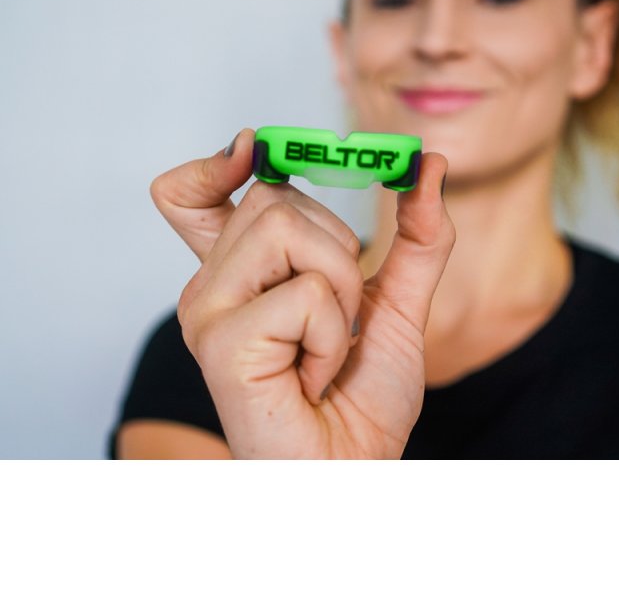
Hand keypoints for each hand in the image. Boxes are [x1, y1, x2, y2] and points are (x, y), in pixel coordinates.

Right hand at [150, 128, 454, 457]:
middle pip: (273, 197)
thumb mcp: (398, 303)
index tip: (252, 147)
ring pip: (289, 230)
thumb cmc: (361, 396)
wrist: (351, 472)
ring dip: (339, 290)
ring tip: (323, 347)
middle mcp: (211, 286)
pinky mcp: (220, 343)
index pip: (188, 196)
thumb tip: (430, 165)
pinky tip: (312, 374)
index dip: (214, 163)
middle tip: (336, 317)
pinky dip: (332, 335)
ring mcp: (208, 312)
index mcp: (239, 274)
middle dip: (336, 250)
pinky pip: (304, 294)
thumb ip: (415, 236)